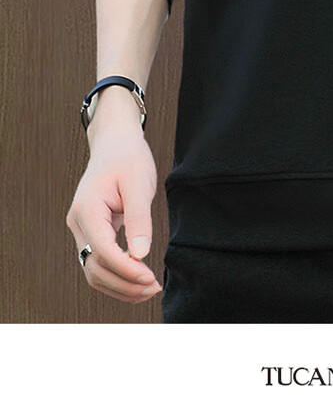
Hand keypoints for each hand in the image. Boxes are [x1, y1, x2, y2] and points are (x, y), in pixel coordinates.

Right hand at [66, 94, 161, 303]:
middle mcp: (78, 223)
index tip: (150, 277)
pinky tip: (138, 279)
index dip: (126, 269)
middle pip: (94, 268)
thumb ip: (139, 218)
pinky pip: (99, 262)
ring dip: (119, 285)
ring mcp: (82, 230)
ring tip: (149, 288)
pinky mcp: (91, 233)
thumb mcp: (139, 183)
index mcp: (87, 209)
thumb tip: (140, 254)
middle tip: (154, 287)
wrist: (115, 142)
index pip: (101, 251)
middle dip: (124, 284)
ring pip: (93, 271)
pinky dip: (117, 275)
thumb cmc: (128, 157)